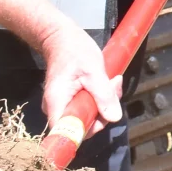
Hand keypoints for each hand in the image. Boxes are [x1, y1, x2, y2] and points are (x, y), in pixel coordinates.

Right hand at [39, 19, 120, 137]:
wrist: (62, 37)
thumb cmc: (75, 51)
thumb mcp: (94, 71)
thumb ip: (103, 95)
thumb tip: (114, 117)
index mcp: (57, 103)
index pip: (67, 133)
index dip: (86, 131)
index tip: (102, 116)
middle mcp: (57, 108)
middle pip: (82, 125)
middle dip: (103, 111)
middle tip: (113, 86)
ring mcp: (64, 105)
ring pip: (88, 115)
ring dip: (104, 101)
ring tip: (112, 80)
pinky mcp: (72, 100)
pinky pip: (88, 106)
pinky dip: (100, 97)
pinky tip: (107, 82)